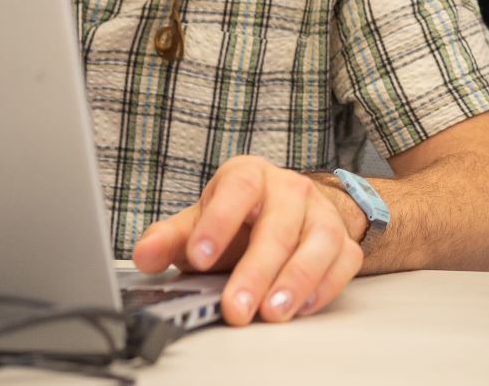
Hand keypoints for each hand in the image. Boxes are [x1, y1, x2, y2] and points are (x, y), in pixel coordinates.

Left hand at [131, 155, 365, 326]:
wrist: (285, 211)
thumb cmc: (238, 219)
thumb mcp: (199, 223)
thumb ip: (170, 239)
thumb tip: (145, 256)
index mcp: (250, 176)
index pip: (238, 187)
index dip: (219, 221)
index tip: (198, 256)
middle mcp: (290, 189)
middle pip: (279, 225)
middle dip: (257, 270)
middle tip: (236, 307)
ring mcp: (321, 213)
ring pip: (319, 241)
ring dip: (297, 279)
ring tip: (273, 312)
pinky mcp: (343, 240)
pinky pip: (343, 261)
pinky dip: (326, 285)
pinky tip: (301, 307)